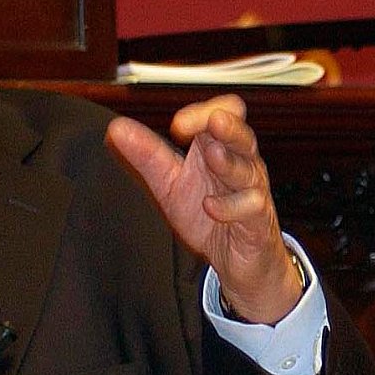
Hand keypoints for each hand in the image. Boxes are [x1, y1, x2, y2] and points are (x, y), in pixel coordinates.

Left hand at [105, 94, 304, 324]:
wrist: (238, 260)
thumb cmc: (209, 214)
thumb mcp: (171, 182)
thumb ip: (148, 155)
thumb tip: (116, 127)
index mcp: (218, 147)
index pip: (221, 114)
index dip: (201, 114)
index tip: (176, 126)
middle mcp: (240, 164)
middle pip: (243, 136)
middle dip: (228, 127)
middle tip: (213, 121)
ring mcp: (251, 192)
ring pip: (248, 170)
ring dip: (229, 163)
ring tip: (212, 156)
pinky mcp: (257, 222)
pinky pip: (251, 208)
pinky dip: (231, 206)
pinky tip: (211, 206)